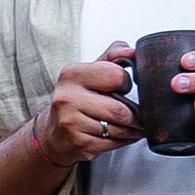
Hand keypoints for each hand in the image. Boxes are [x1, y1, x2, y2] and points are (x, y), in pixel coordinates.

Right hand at [29, 54, 138, 170]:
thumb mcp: (90, 72)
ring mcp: (71, 122)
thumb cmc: (77, 99)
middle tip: (141, 114)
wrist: (52, 133)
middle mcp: (67, 98)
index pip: (116, 76)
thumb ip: (113, 56)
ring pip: (118, 128)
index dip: (126, 83)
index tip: (124, 88)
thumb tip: (133, 51)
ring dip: (134, 130)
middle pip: (119, 109)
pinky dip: (124, 140)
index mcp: (72, 74)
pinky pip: (112, 143)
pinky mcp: (78, 143)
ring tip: (136, 126)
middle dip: (136, 115)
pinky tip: (123, 136)